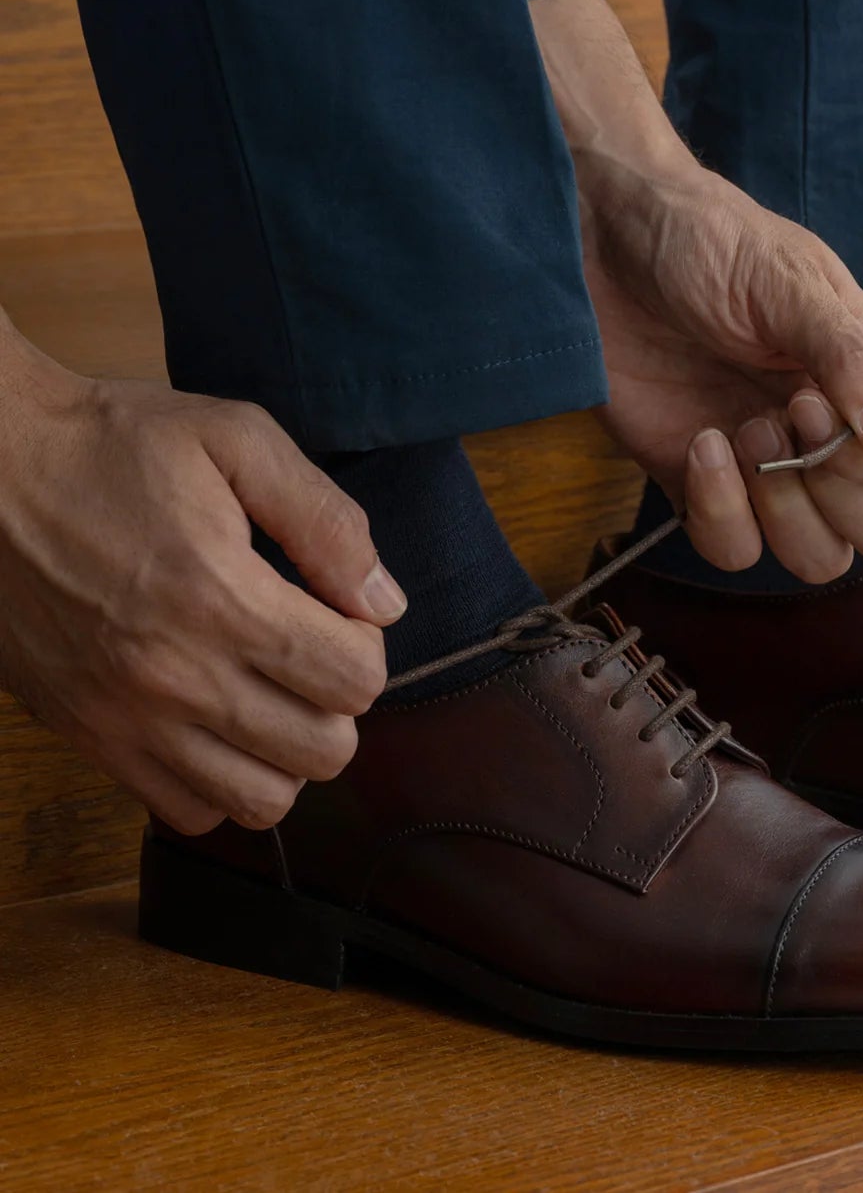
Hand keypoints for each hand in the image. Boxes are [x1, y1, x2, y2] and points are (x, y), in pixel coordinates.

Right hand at [0, 338, 403, 833]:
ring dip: (289, 752)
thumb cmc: (114, 444)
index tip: (338, 611)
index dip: (367, 645)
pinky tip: (220, 722)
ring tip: (273, 692)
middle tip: (312, 651)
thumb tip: (383, 601)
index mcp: (221, 598)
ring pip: (262, 800)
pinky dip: (222, 781)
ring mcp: (128, 720)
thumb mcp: (235, 439)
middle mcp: (176, 676)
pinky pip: (188, 812)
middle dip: (340, 701)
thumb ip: (325, 520)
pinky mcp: (90, 739)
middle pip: (324, 751)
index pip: (355, 681)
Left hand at [580, 157, 862, 580]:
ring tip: (739, 430)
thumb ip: (848, 360)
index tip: (807, 399)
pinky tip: (700, 444)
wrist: (603, 241)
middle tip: (780, 423)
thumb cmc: (707, 240)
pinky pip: (734, 550)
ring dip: (780, 511)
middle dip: (838, 501)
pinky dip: (719, 513)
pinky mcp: (701, 484)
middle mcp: (827, 434)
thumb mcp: (788, 282)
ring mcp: (766, 467)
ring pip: (814, 558)